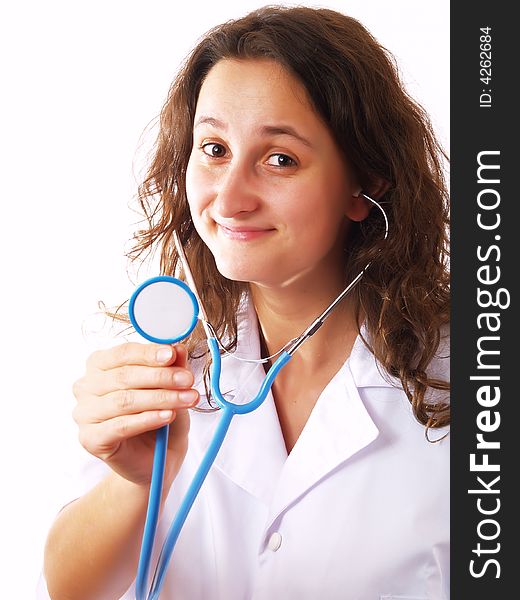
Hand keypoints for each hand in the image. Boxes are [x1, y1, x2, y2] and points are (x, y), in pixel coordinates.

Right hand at [72, 342, 198, 488]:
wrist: (155, 459)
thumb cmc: (159, 417)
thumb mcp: (171, 387)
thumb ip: (172, 367)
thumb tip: (178, 348)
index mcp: (100, 365)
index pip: (123, 353)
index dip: (149, 353)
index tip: (173, 354)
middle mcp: (87, 386)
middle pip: (124, 376)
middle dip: (161, 376)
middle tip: (188, 379)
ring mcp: (85, 414)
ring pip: (124, 400)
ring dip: (161, 398)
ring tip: (187, 399)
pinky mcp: (91, 439)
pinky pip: (121, 425)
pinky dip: (147, 419)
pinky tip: (168, 416)